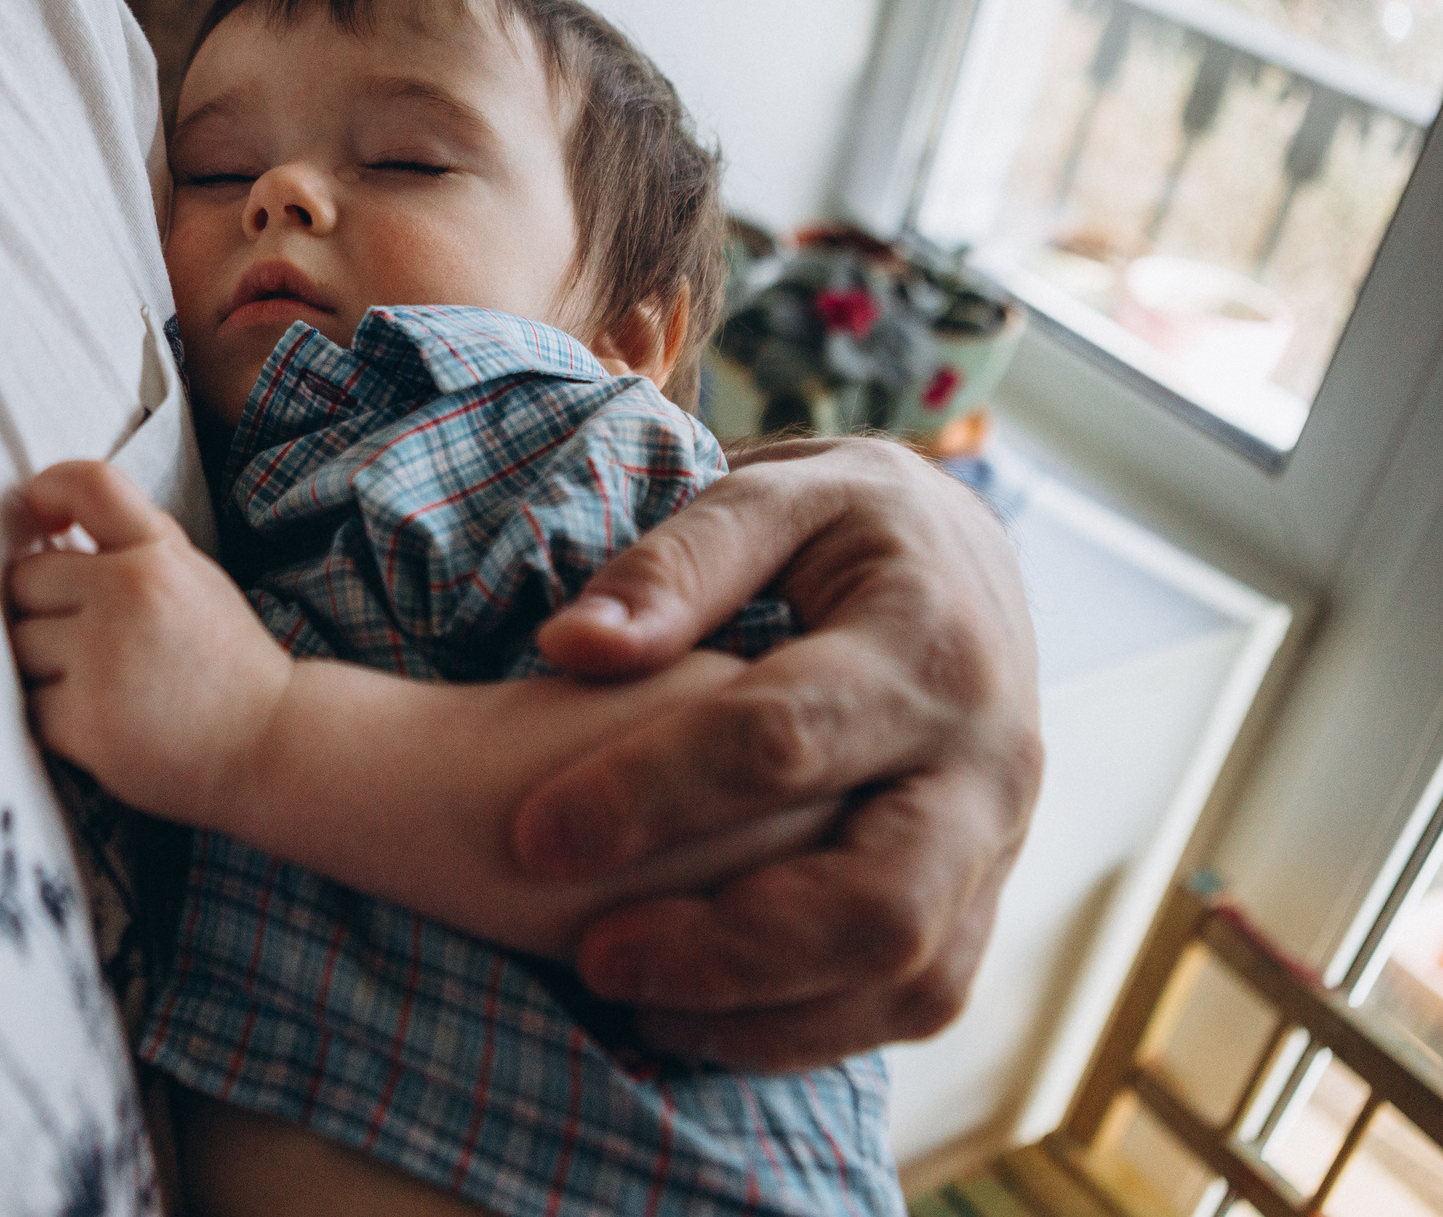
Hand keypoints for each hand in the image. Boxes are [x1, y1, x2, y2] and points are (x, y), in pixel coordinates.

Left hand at [6, 460, 293, 827]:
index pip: (91, 484)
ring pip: (19, 643)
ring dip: (45, 667)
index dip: (50, 487)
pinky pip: (28, 704)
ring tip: (102, 685)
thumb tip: (50, 522)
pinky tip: (102, 722)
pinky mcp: (84, 718)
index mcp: (161, 554)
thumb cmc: (223, 663)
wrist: (269, 745)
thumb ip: (133, 544)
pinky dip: (54, 719)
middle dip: (45, 609)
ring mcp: (103, 656)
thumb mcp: (195, 577)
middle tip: (90, 641)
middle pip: (26, 578)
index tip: (41, 512)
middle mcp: (130, 592)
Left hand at [512, 437, 1040, 1069]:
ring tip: (630, 1002)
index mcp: (929, 645)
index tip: (531, 836)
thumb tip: (573, 647)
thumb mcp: (770, 497)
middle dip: (726, 949)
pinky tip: (691, 1018)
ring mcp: (999, 842)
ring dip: (764, 1014)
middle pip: (878, 900)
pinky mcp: (983, 896)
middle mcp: (990, 760)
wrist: (962, 561)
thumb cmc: (839, 525)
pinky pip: (919, 1000)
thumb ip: (673, 564)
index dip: (650, 795)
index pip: (782, 739)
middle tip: (593, 958)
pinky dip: (806, 1031)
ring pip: (909, 976)